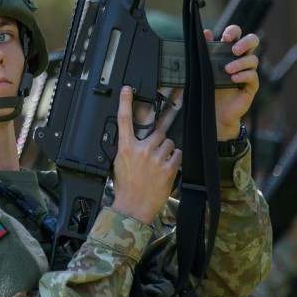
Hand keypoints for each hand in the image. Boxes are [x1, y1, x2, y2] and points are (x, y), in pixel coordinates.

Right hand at [111, 86, 181, 223]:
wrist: (133, 207)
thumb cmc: (125, 187)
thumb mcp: (119, 164)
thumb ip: (127, 149)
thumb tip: (135, 141)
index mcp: (125, 149)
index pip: (123, 121)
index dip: (125, 102)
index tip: (127, 90)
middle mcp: (141, 151)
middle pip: (157, 133)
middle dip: (158, 141)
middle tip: (154, 154)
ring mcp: (155, 159)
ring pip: (169, 143)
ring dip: (167, 151)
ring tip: (159, 164)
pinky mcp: (168, 168)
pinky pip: (177, 154)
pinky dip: (174, 160)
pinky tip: (167, 168)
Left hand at [205, 24, 259, 139]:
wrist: (211, 112)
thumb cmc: (206, 89)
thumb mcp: (201, 70)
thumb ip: (203, 52)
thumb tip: (205, 32)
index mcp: (228, 52)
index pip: (236, 35)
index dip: (233, 31)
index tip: (224, 37)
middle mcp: (240, 60)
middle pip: (253, 41)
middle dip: (245, 42)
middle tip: (233, 49)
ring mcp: (247, 72)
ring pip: (253, 59)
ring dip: (240, 62)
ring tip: (226, 69)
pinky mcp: (251, 86)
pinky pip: (253, 77)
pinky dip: (244, 75)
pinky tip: (233, 78)